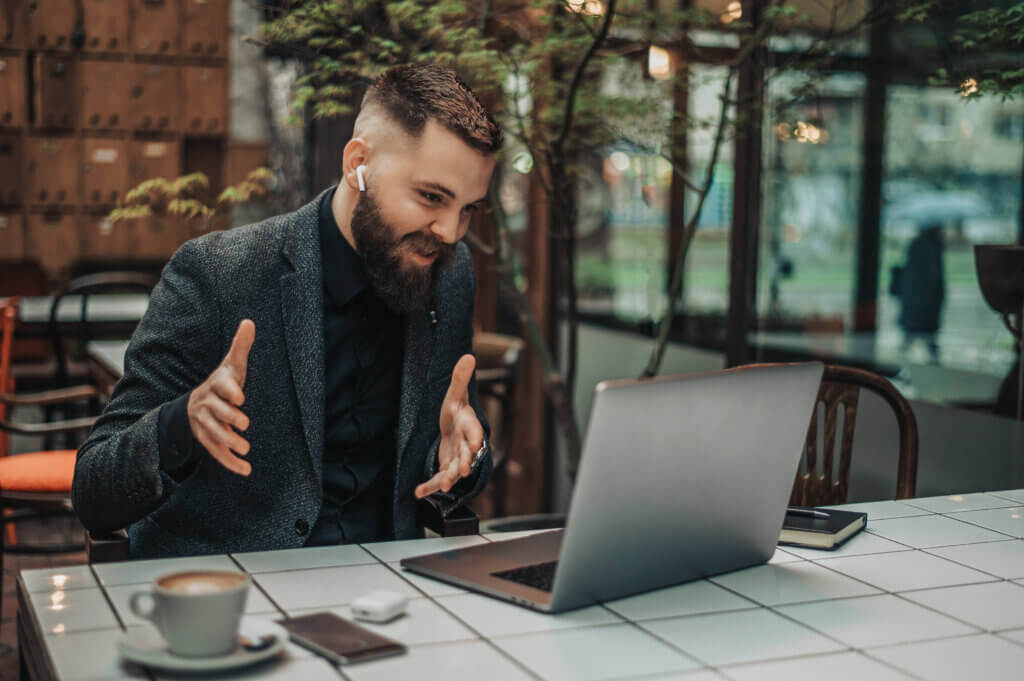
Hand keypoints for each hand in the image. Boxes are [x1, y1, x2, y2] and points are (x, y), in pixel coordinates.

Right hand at [186, 319, 253, 475]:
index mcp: (215, 386)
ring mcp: (205, 425)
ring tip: (245, 447)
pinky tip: (246, 470)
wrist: (196, 404)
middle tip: (246, 422)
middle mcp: (206, 405)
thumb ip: (241, 346)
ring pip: (213, 434)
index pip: (221, 387)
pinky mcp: (208, 440)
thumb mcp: (231, 365)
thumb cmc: (222, 383)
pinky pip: (216, 452)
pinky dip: (229, 462)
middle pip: (216, 412)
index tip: (241, 396)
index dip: (230, 391)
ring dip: (228, 442)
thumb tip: (249, 321)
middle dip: (229, 418)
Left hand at [414, 354, 484, 498]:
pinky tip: (418, 493)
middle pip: (468, 455)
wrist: (454, 429)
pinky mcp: (446, 469)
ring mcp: (456, 459)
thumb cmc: (456, 411)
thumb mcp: (455, 395)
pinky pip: (438, 479)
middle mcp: (466, 446)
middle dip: (466, 462)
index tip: (477, 443)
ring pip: (455, 471)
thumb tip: (469, 356)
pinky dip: (429, 487)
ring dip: (450, 478)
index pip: (475, 431)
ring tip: (444, 486)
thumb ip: (460, 379)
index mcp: (469, 426)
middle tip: (464, 470)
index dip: (476, 437)